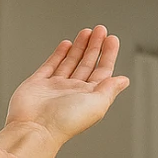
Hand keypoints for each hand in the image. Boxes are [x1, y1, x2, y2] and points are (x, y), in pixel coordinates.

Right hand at [4, 26, 129, 150]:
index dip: (108, 54)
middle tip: (100, 29)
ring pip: (70, 62)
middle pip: (87, 64)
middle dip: (95, 46)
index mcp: (88, 96)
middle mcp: (73, 91)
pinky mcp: (38, 83)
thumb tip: (124, 80)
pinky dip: (59, 54)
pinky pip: (50, 65)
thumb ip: (109, 89)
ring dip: (79, 46)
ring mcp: (55, 86)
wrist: (34, 128)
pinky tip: (66, 44)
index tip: (112, 39)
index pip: (102, 71)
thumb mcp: (96, 104)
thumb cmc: (65, 121)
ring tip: (86, 31)